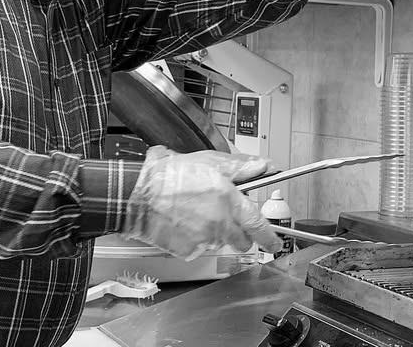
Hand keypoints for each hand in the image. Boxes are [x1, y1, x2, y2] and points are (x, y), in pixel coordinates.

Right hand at [121, 146, 281, 259]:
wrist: (138, 195)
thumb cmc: (170, 176)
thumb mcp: (210, 161)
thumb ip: (241, 167)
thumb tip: (264, 167)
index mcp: (229, 200)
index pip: (259, 224)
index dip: (269, 235)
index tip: (274, 241)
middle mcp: (220, 223)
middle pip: (242, 240)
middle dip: (241, 232)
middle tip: (228, 218)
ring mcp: (203, 239)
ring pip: (220, 242)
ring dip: (217, 232)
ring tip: (198, 212)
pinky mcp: (188, 251)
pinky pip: (200, 248)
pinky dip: (197, 238)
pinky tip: (186, 221)